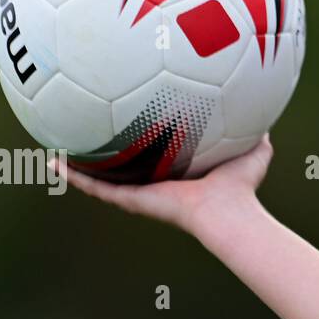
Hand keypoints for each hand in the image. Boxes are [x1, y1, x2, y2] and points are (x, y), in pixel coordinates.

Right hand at [51, 133, 274, 235]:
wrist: (228, 210)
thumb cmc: (242, 186)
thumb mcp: (252, 149)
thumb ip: (256, 130)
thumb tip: (264, 109)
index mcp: (177, 171)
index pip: (155, 153)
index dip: (142, 140)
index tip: (129, 121)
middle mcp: (155, 182)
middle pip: (124, 166)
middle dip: (105, 152)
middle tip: (84, 130)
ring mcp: (140, 192)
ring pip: (101, 177)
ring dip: (78, 165)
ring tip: (55, 148)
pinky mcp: (131, 199)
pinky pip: (96, 187)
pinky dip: (74, 176)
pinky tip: (54, 163)